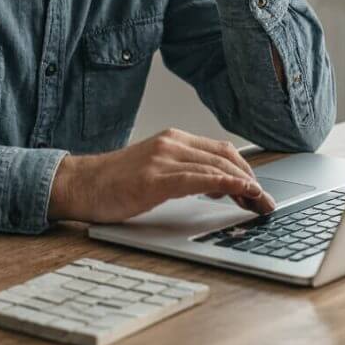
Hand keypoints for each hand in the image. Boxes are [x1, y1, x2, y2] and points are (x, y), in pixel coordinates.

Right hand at [48, 128, 275, 223]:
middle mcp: (171, 144)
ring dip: (245, 186)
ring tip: (260, 204)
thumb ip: (184, 172)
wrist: (79, 185)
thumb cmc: (114, 183)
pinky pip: (199, 179)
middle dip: (252, 180)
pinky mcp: (154, 178)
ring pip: (217, 167)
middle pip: (226, 158)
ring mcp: (163, 159)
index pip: (222, 151)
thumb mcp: (155, 170)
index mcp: (173, 140)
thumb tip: (218, 188)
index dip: (246, 170)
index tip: (260, 190)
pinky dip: (225, 184)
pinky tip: (240, 192)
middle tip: (266, 202)